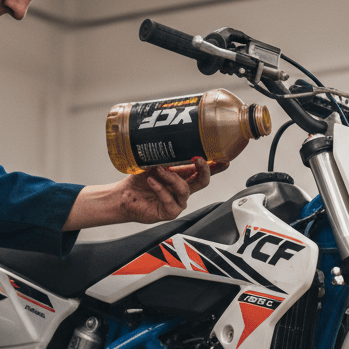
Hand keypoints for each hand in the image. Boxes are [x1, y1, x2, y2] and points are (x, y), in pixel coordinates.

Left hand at [65, 157, 228, 229]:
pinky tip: (152, 181)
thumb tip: (171, 136)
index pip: (204, 171)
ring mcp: (177, 202)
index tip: (224, 158)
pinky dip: (160, 188)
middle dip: (204, 170)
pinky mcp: (169, 212)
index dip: (217, 166)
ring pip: (184, 189)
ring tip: (159, 169)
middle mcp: (183, 190)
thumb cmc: (139, 180)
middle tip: (198, 159)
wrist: (124, 196)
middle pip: (203, 181)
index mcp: (183, 177)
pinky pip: (170, 200)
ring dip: (172, 177)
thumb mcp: (154, 163)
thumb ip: (165, 155)